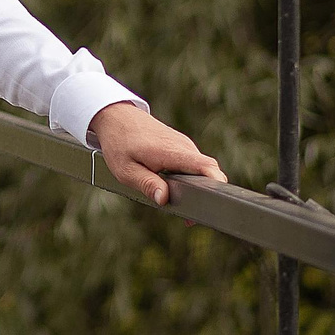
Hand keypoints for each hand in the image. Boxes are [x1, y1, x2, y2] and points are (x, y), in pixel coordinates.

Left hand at [89, 103, 224, 205]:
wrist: (117, 116)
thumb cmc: (119, 142)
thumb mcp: (125, 169)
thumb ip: (146, 184)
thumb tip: (164, 199)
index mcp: (171, 151)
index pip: (205, 166)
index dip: (216, 182)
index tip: (218, 199)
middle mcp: (183, 146)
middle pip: (207, 171)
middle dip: (205, 194)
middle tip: (190, 218)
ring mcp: (184, 144)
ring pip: (200, 169)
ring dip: (196, 187)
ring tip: (183, 208)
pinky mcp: (181, 146)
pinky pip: (192, 165)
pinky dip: (189, 178)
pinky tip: (176, 191)